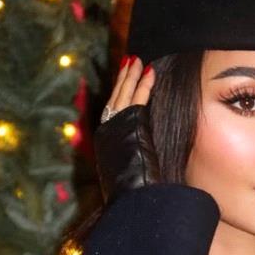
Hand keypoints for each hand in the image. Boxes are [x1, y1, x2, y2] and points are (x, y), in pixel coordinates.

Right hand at [93, 56, 159, 204]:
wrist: (131, 194)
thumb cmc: (131, 191)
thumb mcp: (126, 174)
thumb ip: (129, 160)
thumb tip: (138, 161)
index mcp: (105, 142)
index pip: (111, 112)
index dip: (118, 95)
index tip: (123, 82)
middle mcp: (107, 131)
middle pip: (115, 98)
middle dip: (122, 79)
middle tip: (130, 61)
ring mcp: (116, 125)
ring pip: (124, 95)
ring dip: (131, 76)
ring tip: (137, 60)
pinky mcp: (129, 123)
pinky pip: (137, 99)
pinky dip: (143, 85)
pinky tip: (149, 71)